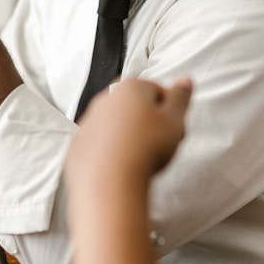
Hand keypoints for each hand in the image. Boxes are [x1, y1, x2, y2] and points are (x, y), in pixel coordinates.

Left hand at [66, 77, 192, 187]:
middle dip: (148, 122)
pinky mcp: (78, 147)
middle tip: (162, 143)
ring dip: (129, 137)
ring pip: (115, 126)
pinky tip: (123, 168)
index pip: (156, 90)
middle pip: (134, 107)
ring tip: (142, 159)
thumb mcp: (175, 120)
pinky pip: (99, 146)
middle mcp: (105, 100)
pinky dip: (110, 153)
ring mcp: (88, 123)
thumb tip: (184, 81)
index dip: (169, 110)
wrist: (109, 182)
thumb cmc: (146, 148)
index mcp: (130, 88)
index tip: (174, 126)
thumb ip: (181, 98)